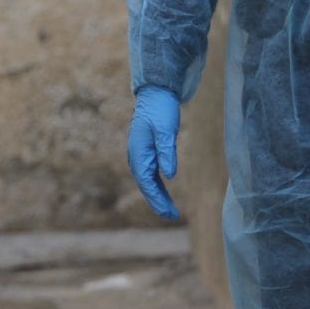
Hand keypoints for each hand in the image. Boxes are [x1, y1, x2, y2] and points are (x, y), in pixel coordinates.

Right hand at [129, 87, 182, 221]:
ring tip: (170, 210)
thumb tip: (169, 176)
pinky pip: (151, 174)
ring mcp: (140, 155)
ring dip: (158, 196)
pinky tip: (164, 192)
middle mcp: (136, 157)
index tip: (170, 213)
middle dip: (158, 202)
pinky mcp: (146, 152)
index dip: (159, 200)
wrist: (155, 93)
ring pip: (148, 182)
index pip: (148, 183)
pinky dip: (157, 185)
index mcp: (139, 154)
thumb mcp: (165, 130)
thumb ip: (166, 152)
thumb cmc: (161, 109)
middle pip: (146, 186)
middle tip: (173, 216)